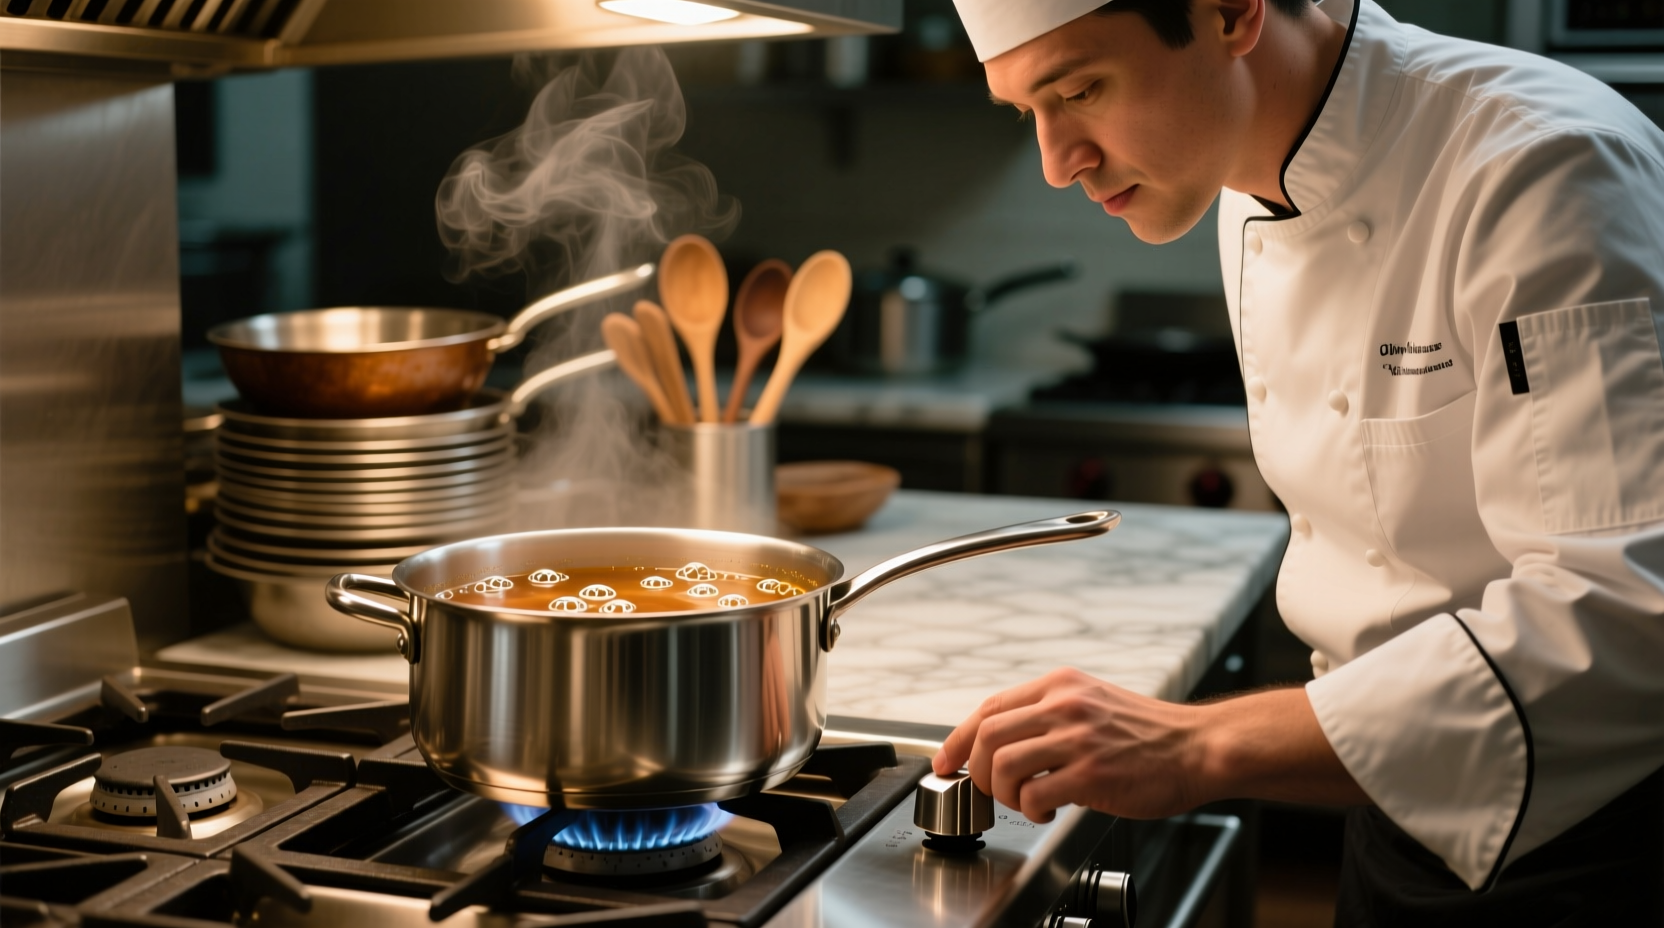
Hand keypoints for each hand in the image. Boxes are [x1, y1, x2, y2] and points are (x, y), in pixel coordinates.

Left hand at [933, 668, 1205, 822]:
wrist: (1198, 747)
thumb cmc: (1148, 733)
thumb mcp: (1092, 701)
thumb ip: (1050, 712)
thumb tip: (1001, 742)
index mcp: (1060, 684)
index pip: (989, 707)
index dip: (958, 739)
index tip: (947, 762)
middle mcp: (1065, 705)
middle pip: (988, 735)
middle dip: (979, 771)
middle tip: (994, 790)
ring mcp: (1078, 738)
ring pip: (1004, 765)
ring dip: (1004, 793)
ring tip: (1025, 802)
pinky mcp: (1092, 773)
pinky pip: (1035, 795)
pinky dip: (1031, 810)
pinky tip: (1048, 811)